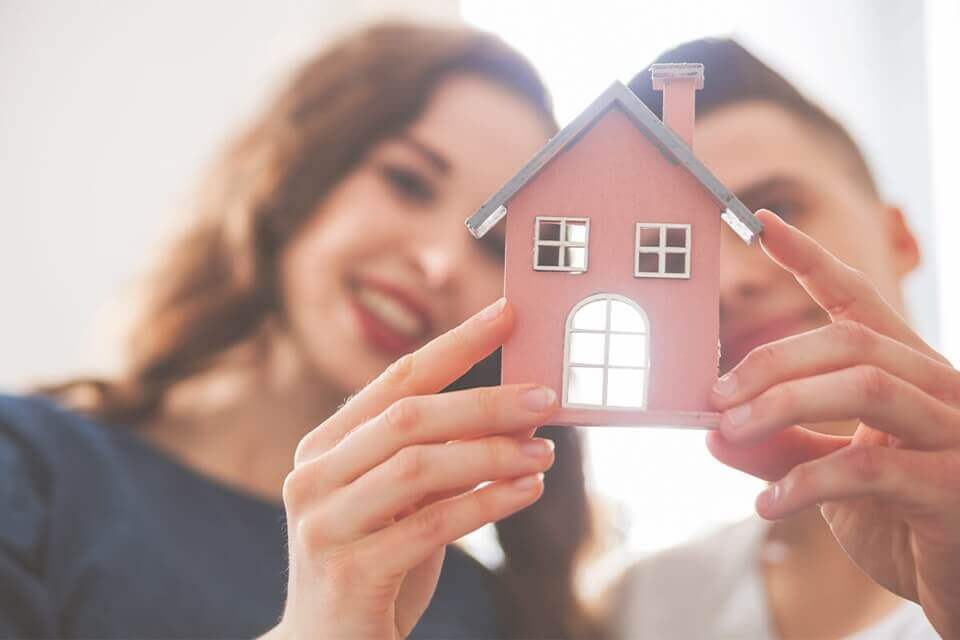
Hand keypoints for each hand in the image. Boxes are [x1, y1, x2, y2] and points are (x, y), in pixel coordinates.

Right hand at [268, 298, 557, 639]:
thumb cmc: (376, 565)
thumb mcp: (410, 502)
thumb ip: (449, 455)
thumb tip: (522, 410)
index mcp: (324, 446)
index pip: (394, 379)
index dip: (455, 344)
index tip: (506, 314)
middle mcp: (313, 476)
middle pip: (408, 417)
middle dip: (484, 402)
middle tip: (546, 395)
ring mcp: (324, 523)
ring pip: (419, 467)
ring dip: (492, 454)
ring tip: (545, 452)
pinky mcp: (349, 571)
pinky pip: (430, 525)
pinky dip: (486, 504)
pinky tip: (526, 490)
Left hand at [708, 210, 959, 637]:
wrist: (957, 586)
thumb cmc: (899, 521)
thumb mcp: (829, 476)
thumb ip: (779, 448)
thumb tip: (713, 433)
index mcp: (909, 372)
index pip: (860, 299)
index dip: (811, 258)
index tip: (761, 222)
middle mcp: (940, 387)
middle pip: (851, 341)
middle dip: (771, 362)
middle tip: (715, 398)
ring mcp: (956, 433)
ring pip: (866, 386)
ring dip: (782, 405)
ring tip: (731, 431)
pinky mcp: (956, 487)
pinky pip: (869, 467)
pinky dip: (805, 480)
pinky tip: (768, 503)